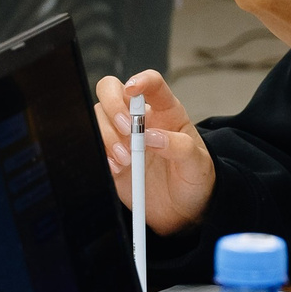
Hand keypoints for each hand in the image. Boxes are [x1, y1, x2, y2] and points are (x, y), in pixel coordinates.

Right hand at [93, 71, 216, 233]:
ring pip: (98, 116)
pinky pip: (92, 144)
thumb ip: (180, 146)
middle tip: (127, 130)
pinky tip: (118, 168)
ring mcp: (122, 137)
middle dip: (114, 105)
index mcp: (166, 111)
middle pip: (112, 90)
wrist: (182, 211)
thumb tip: (153, 136)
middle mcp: (140, 119)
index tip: (133, 89)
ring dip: (108, 134)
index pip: (152, 83)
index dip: (141, 80)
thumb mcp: (197, 163)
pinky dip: (101, 153)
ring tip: (127, 159)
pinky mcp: (110, 157)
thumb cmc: (194, 179)